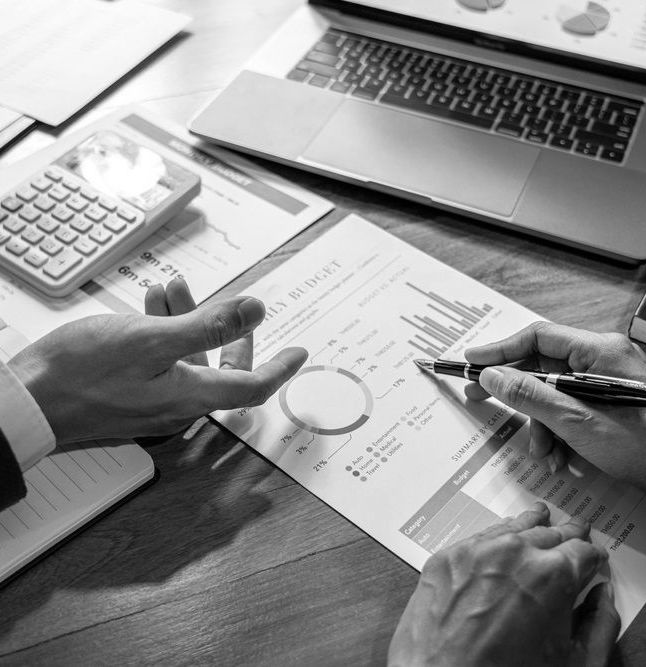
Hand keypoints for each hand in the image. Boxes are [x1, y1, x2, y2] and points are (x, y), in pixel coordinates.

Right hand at [8, 278, 306, 442]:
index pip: (252, 386)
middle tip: (229, 307)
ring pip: (187, 358)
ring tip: (171, 288)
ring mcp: (152, 399)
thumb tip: (256, 311)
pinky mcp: (130, 392)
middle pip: (221, 369)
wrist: (25, 401)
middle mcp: (176, 402)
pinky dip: (163, 331)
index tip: (298, 353)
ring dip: (188, 320)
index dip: (279, 368)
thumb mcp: (152, 339)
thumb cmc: (81, 373)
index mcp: (190, 394)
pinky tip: (149, 304)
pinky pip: (161, 361)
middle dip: (226, 331)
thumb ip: (208, 326)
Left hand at [388, 503, 618, 666]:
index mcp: (552, 574)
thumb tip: (602, 595)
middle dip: (566, 534)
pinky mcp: (448, 556)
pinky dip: (496, 537)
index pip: (582, 551)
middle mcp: (513, 551)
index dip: (592, 556)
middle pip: (548, 533)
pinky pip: (478, 539)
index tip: (594, 558)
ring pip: (512, 527)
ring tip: (541, 515)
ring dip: (530, 524)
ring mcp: (476, 550)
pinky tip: (501, 538)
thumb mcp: (574, 663)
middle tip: (576, 529)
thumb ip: (598, 625)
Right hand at [464, 322, 645, 500]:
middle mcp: (602, 360)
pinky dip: (558, 432)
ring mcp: (605, 381)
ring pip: (553, 393)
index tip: (474, 360)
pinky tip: (561, 456)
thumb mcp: (576, 421)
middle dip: (516, 392)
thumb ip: (529, 395)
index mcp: (599, 351)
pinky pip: (569, 409)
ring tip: (543, 451)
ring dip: (540, 424)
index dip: (501, 349)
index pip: (538, 338)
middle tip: (481, 395)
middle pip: (542, 366)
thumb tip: (492, 376)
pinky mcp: (607, 403)